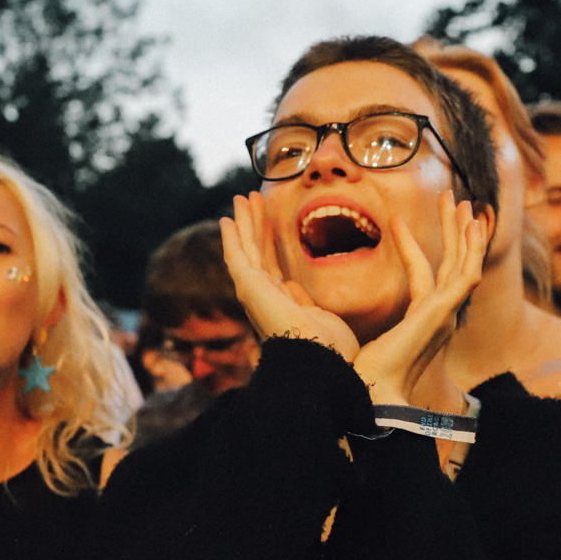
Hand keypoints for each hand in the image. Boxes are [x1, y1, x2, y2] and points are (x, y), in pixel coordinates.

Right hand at [220, 194, 359, 362]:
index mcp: (280, 305)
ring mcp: (254, 294)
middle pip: (256, 254)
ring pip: (246, 249)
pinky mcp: (248, 288)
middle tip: (253, 199)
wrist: (325, 362)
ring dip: (244, 222)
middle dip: (254, 225)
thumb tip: (293, 285)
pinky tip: (228, 218)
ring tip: (244, 197)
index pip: (270, 267)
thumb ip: (303, 299)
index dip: (269, 242)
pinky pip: (236, 256)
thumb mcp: (320, 316)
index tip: (270, 222)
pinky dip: (231, 237)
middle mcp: (263, 299)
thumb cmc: (332, 350)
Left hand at [351, 192, 488, 404]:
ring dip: (462, 232)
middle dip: (456, 232)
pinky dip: (466, 249)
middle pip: (455, 266)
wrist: (368, 396)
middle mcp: (441, 319)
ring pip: (464, 265)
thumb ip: (360, 323)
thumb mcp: (364, 340)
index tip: (399, 220)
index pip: (429, 278)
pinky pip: (462, 275)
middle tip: (454, 199)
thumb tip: (316, 306)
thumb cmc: (362, 377)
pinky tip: (460, 225)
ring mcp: (444, 316)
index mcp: (425, 324)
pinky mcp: (440, 314)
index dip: (416, 248)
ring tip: (458, 200)